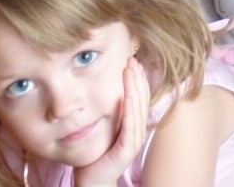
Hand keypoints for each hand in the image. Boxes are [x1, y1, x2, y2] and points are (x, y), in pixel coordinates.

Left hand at [74, 57, 149, 186]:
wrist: (91, 181)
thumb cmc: (95, 153)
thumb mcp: (104, 126)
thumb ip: (111, 110)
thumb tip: (109, 87)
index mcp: (134, 124)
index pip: (140, 96)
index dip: (138, 78)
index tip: (132, 61)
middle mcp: (138, 130)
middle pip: (142, 99)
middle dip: (137, 78)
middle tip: (131, 59)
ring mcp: (134, 140)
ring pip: (138, 109)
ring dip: (135, 87)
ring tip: (130, 70)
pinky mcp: (126, 150)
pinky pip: (130, 126)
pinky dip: (131, 109)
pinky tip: (128, 95)